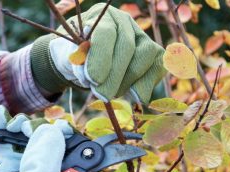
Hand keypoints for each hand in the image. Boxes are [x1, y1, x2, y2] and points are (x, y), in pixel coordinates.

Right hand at [0, 106, 72, 171]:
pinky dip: (3, 124)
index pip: (69, 153)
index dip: (65, 136)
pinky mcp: (7, 164)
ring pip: (28, 137)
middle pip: (47, 140)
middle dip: (38, 127)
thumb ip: (48, 156)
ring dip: (19, 124)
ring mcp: (24, 168)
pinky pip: (8, 140)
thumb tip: (51, 129)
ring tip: (11, 124)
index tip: (59, 124)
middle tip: (26, 128)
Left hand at [31, 3, 166, 103]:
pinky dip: (147, 83)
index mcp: (100, 17)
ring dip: (129, 81)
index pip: (105, 33)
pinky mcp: (154, 52)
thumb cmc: (78, 57)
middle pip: (127, 46)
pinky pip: (158, 66)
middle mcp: (124, 22)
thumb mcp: (70, 58)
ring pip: (146, 55)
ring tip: (112, 94)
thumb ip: (78, 64)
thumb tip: (91, 77)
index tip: (93, 80)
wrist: (87, 62)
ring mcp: (141, 36)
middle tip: (102, 95)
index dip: (100, 57)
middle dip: (114, 76)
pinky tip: (136, 97)